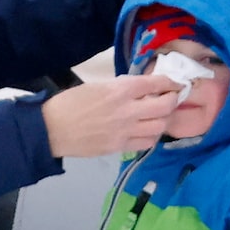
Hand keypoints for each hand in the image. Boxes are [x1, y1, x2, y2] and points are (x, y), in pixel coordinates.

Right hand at [42, 75, 180, 157]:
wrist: (53, 128)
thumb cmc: (71, 102)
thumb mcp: (98, 86)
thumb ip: (122, 87)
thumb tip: (141, 88)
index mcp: (120, 90)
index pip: (155, 84)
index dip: (170, 83)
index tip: (176, 83)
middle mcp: (128, 110)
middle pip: (165, 107)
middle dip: (173, 101)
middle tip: (172, 99)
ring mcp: (126, 131)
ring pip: (160, 127)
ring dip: (164, 120)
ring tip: (160, 116)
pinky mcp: (120, 147)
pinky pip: (147, 142)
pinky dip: (152, 135)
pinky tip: (148, 131)